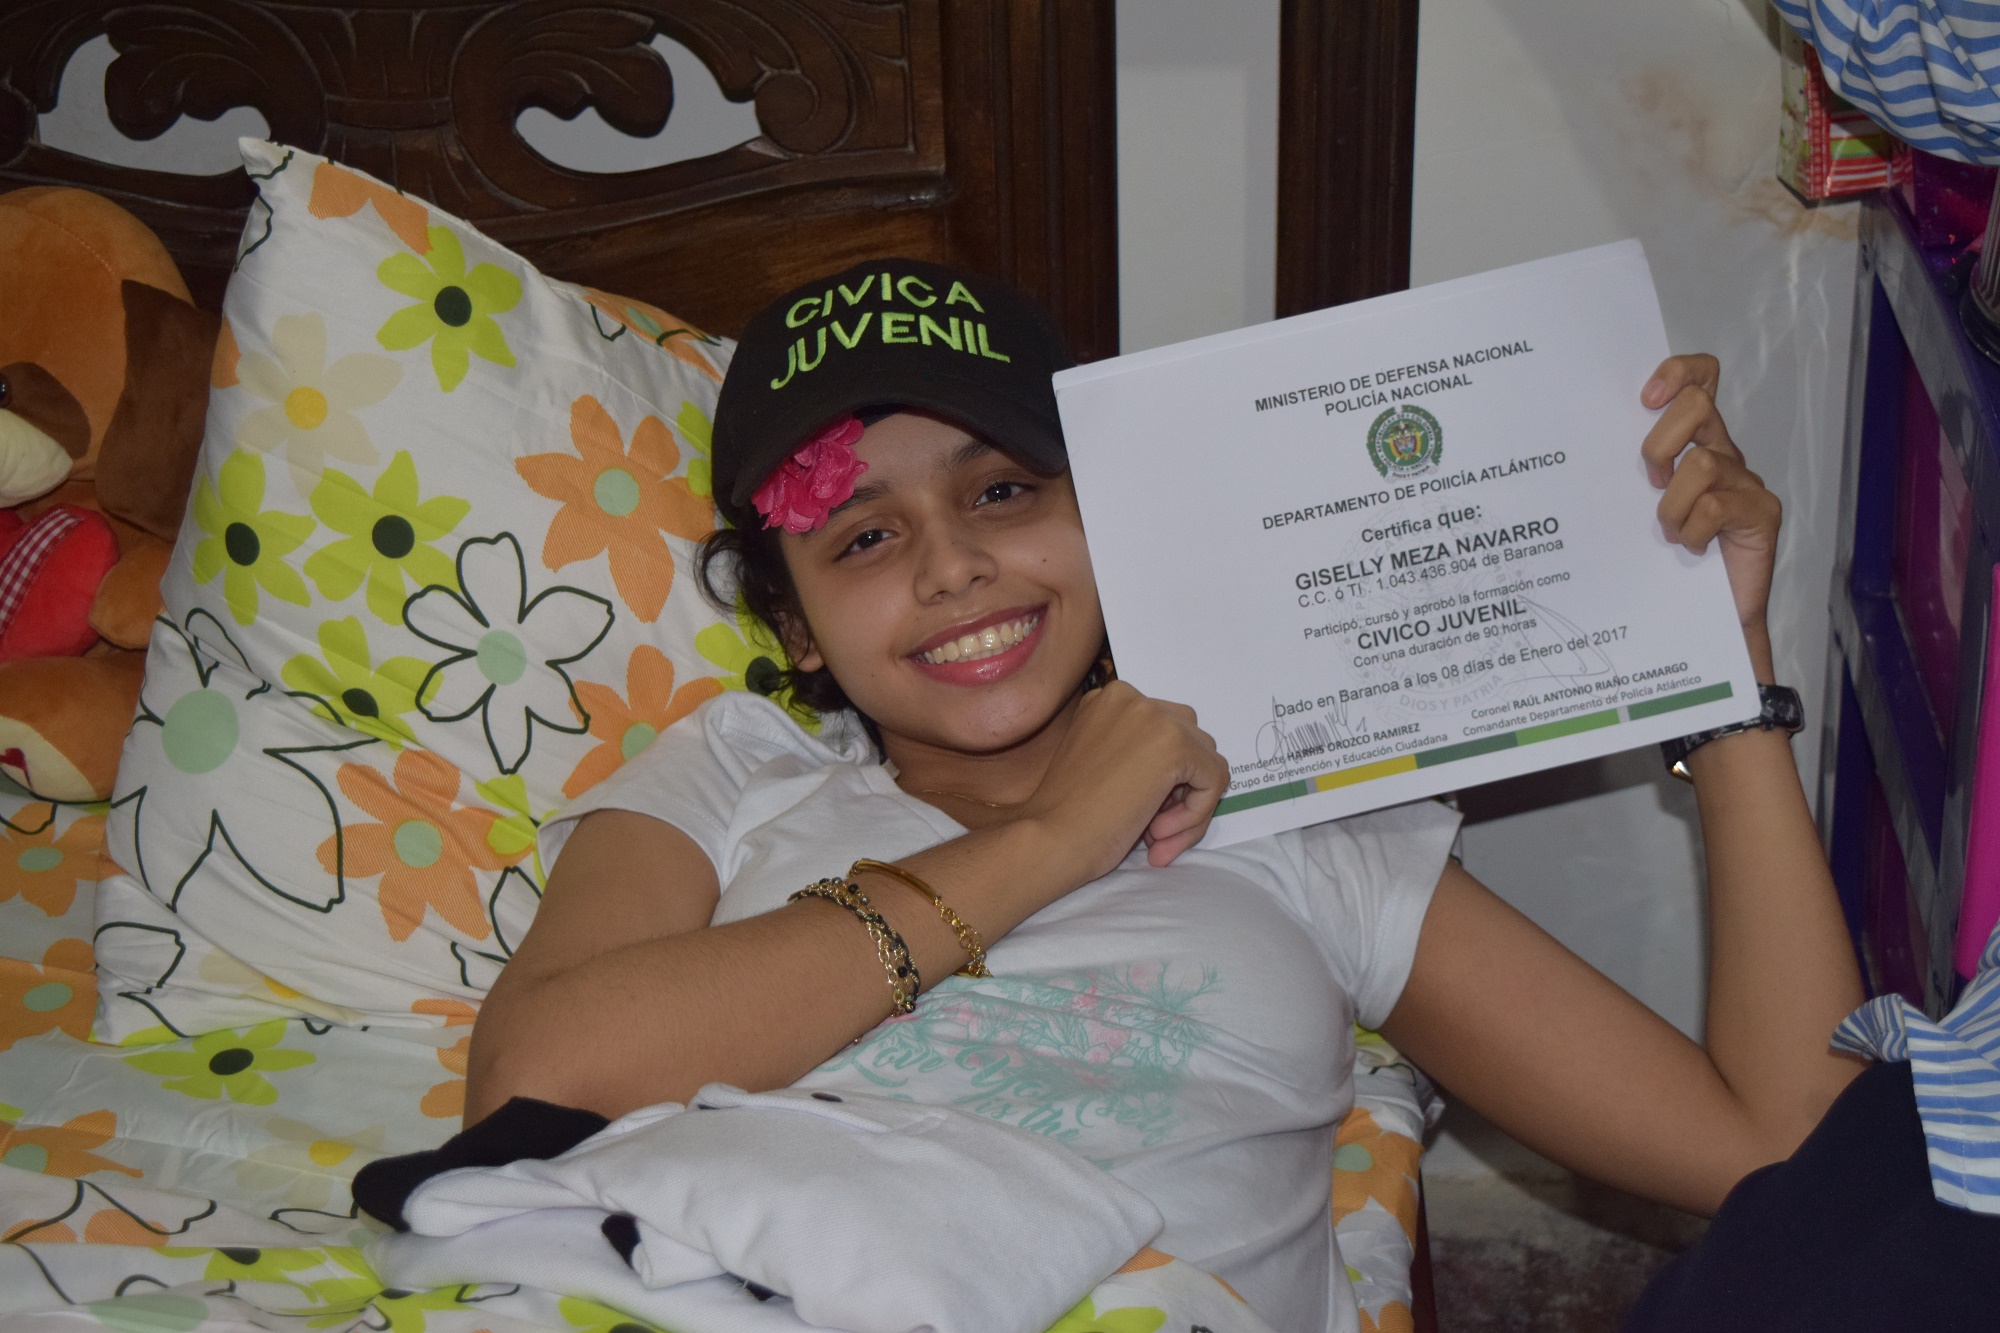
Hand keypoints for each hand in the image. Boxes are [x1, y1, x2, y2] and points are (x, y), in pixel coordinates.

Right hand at [1017, 680, 1228, 876]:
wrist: (1048, 838)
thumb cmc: (1067, 817)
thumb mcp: (1106, 768)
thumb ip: (1141, 758)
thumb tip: (1191, 779)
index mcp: (1109, 699)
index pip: (1164, 731)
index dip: (1164, 781)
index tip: (1143, 817)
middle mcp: (1131, 697)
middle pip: (1191, 740)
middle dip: (1181, 790)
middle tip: (1153, 831)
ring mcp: (1154, 717)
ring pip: (1206, 761)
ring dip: (1190, 805)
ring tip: (1156, 837)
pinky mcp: (1174, 745)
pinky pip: (1214, 779)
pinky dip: (1197, 814)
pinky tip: (1159, 835)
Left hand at [1641, 355, 1779, 675]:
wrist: (1703, 618)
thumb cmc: (1662, 562)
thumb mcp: (1634, 508)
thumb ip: (1628, 474)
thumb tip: (1578, 448)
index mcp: (1694, 444)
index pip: (1700, 381)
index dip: (1678, 372)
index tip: (1645, 397)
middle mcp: (1723, 454)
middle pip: (1697, 406)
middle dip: (1659, 443)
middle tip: (1649, 483)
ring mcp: (1746, 482)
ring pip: (1701, 463)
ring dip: (1671, 505)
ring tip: (1670, 533)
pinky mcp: (1762, 512)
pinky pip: (1715, 505)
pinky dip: (1692, 530)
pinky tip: (1692, 550)